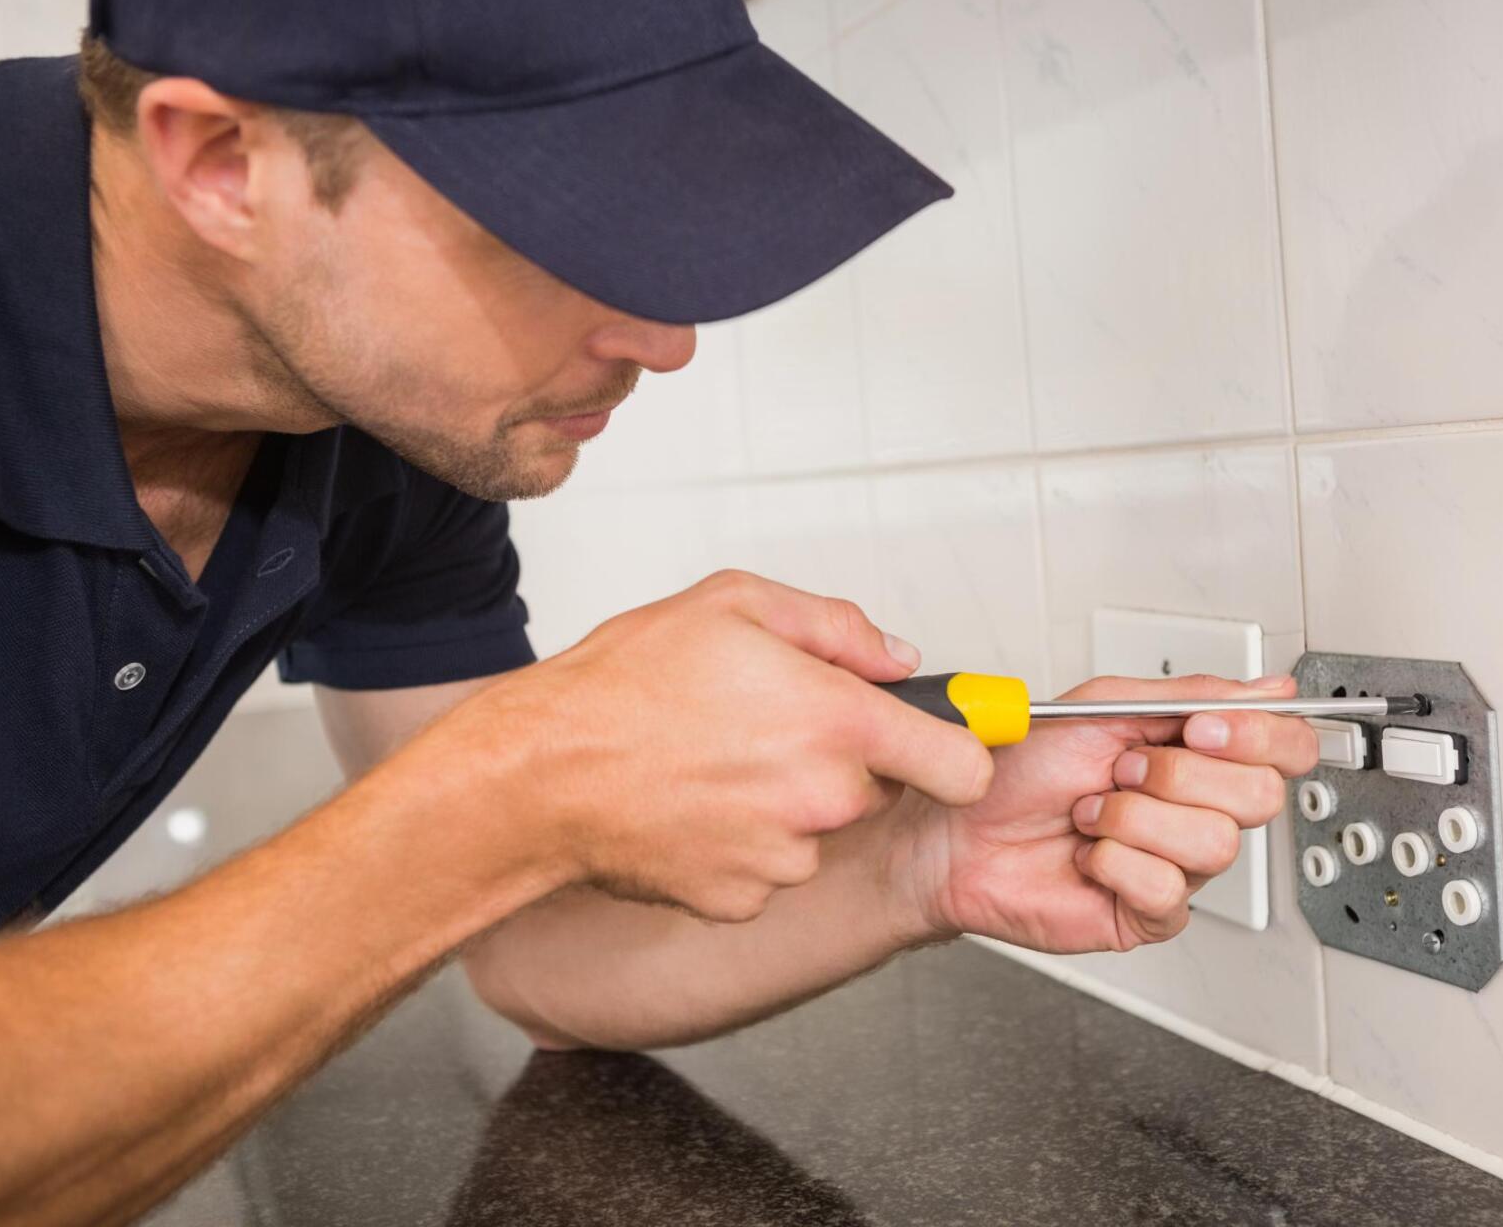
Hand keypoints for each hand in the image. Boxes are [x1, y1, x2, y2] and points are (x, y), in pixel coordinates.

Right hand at [405, 571, 993, 922]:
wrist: (540, 774)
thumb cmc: (623, 686)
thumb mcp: (734, 603)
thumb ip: (837, 627)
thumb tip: (897, 659)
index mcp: (838, 722)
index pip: (962, 764)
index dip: (960, 751)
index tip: (947, 743)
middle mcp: (822, 799)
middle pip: (876, 788)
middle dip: (838, 759)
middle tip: (765, 726)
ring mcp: (783, 858)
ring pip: (817, 829)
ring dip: (786, 803)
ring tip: (714, 763)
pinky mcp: (740, 899)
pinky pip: (767, 868)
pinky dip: (741, 844)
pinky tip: (693, 806)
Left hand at [894, 674, 1318, 952]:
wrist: (955, 829)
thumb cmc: (1016, 771)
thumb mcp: (1102, 707)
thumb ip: (1191, 693)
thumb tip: (1273, 690)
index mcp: (1195, 755)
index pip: (1283, 747)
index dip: (1259, 737)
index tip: (1200, 728)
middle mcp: (1195, 809)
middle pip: (1261, 797)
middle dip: (1178, 775)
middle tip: (1121, 769)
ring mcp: (1176, 864)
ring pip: (1214, 843)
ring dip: (1134, 817)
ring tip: (1090, 812)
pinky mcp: (1148, 913)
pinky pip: (1167, 888)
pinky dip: (1114, 861)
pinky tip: (1086, 854)